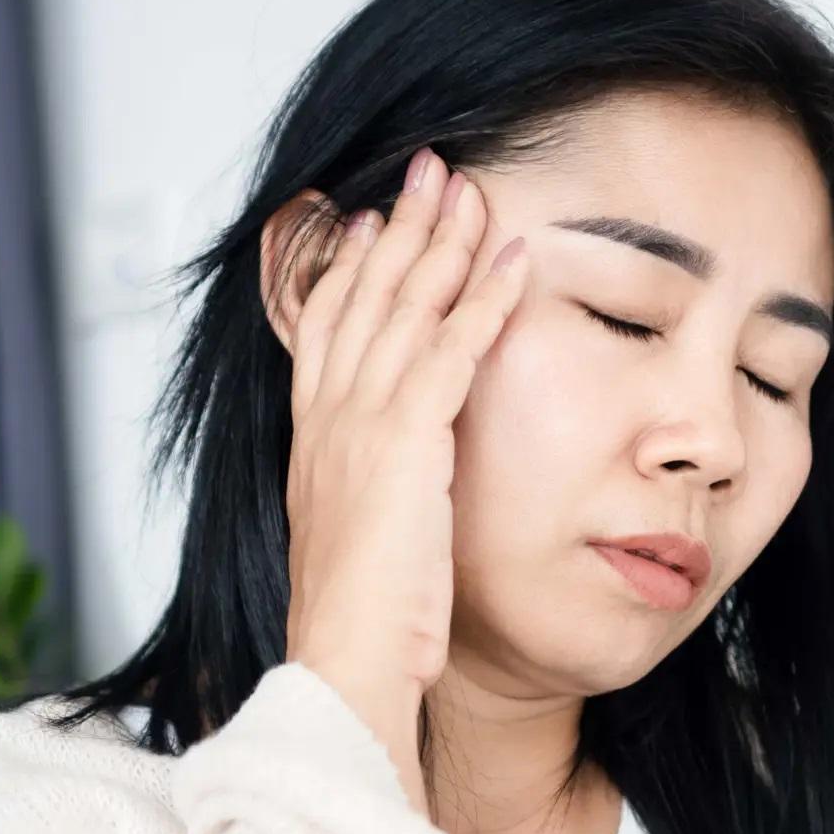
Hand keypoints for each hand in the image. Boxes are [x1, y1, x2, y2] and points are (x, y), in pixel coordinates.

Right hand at [279, 146, 528, 812]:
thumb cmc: (365, 623)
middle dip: (400, 229)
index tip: (377, 220)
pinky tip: (516, 259)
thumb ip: (384, 495)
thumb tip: (409, 486)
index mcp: (318, 440)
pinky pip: (453, 353)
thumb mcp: (368, 541)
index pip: (332, 328)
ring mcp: (365, 427)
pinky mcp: (408, 445)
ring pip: (405, 309)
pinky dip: (484, 300)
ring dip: (441, 242)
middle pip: (364, 297)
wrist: (348, 663)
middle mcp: (331, 420)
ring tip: (472, 188)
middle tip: (431, 170)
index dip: (356, 268)